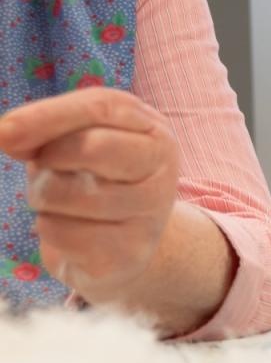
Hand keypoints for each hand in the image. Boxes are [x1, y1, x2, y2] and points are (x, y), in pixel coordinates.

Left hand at [0, 88, 178, 299]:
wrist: (125, 248)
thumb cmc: (96, 182)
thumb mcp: (78, 142)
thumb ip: (48, 128)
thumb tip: (6, 134)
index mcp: (154, 133)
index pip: (101, 109)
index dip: (48, 116)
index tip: (3, 131)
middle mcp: (162, 171)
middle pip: (90, 147)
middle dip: (49, 159)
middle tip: (46, 169)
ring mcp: (150, 215)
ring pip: (65, 193)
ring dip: (43, 198)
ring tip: (62, 203)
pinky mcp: (129, 254)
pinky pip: (61, 232)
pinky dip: (50, 229)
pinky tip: (73, 232)